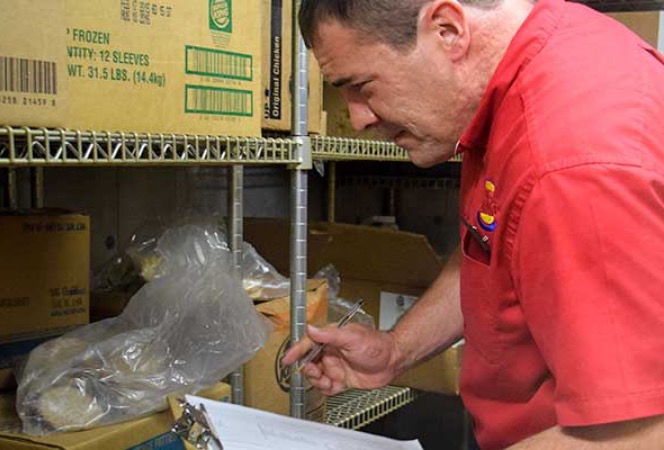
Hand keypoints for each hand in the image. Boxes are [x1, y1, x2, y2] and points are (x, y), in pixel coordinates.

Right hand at [282, 323, 399, 395]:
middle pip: (309, 362)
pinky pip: (327, 387)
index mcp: (331, 339)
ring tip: (325, 380)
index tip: (287, 359)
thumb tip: (311, 328)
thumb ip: (329, 334)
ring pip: (317, 376)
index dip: (296, 351)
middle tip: (314, 372)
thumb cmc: (376, 344)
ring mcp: (336, 366)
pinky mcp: (342, 380)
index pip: (308, 343)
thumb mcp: (351, 337)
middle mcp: (331, 352)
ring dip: (317, 380)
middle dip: (308, 369)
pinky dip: (326, 389)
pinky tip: (332, 386)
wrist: (392, 361)